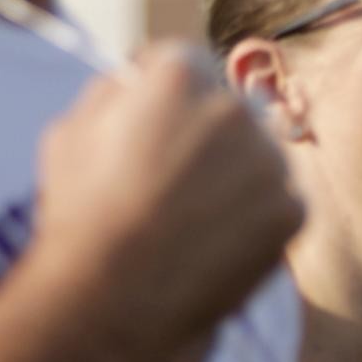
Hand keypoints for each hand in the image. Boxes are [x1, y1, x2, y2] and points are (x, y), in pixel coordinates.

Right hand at [27, 42, 304, 361]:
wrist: (112, 298)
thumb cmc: (80, 216)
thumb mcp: (69, 131)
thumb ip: (112, 91)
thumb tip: (138, 78)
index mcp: (179, 76)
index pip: (184, 63)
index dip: (163, 93)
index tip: (152, 121)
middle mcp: (234, 108)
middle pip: (228, 108)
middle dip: (206, 134)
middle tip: (173, 180)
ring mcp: (270, 160)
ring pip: (259, 155)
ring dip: (235, 175)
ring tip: (192, 218)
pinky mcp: (292, 211)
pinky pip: (278, 203)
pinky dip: (255, 220)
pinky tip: (214, 242)